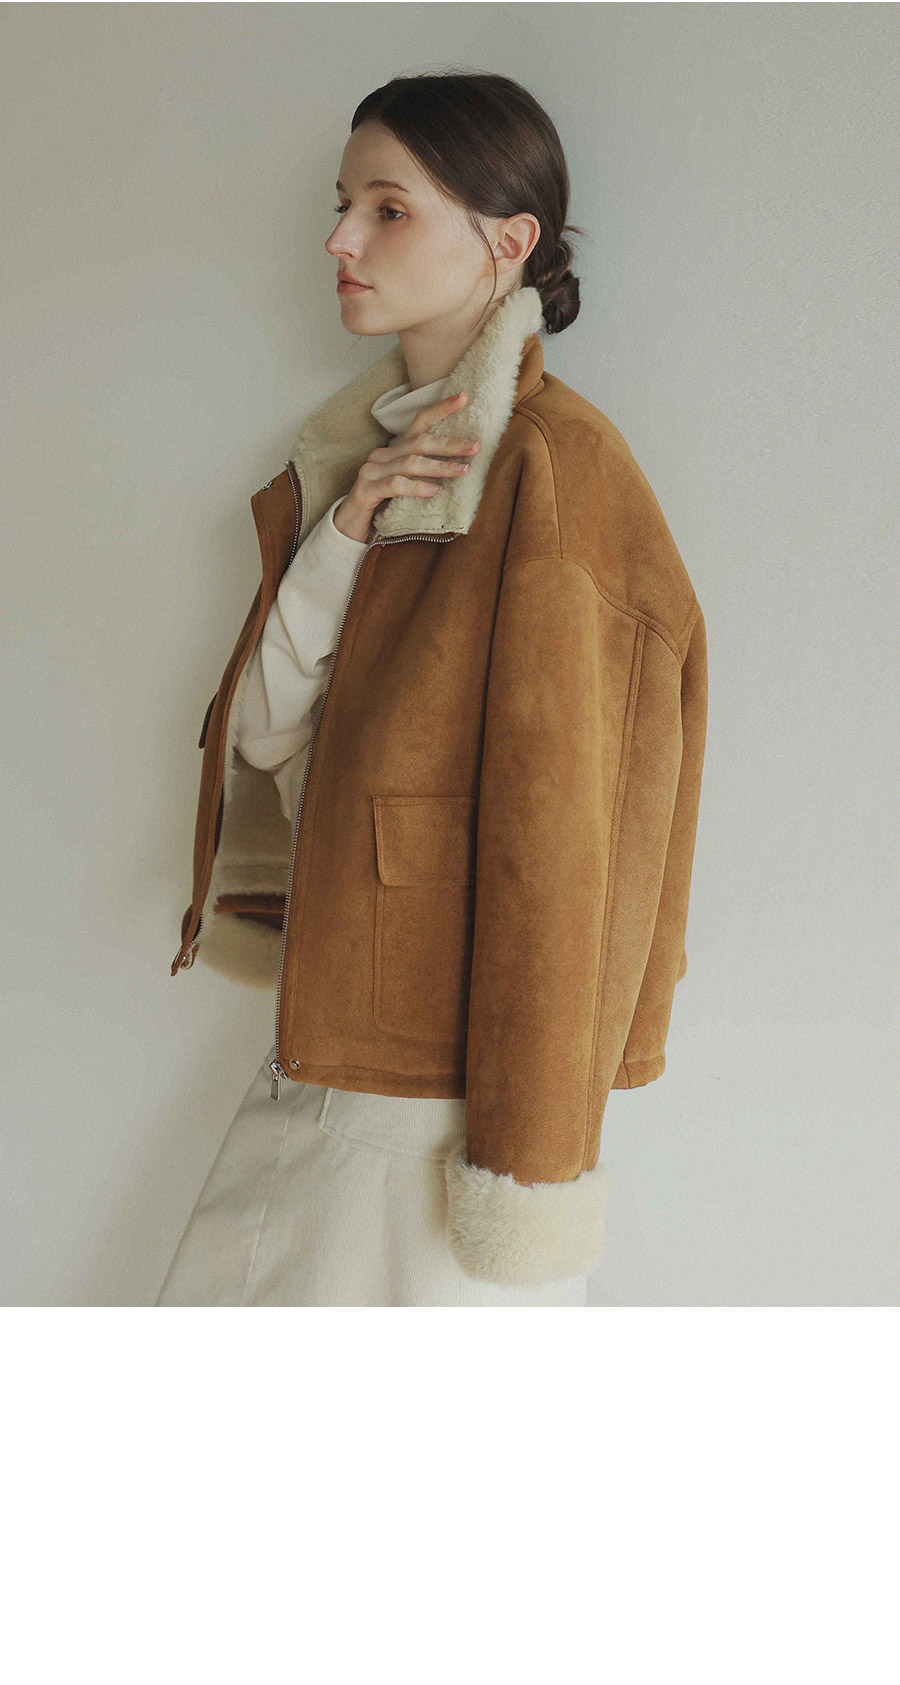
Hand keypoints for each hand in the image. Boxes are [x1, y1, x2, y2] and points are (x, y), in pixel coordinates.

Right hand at [332, 391, 480, 541]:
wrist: (351, 527)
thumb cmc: (384, 506)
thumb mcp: (408, 486)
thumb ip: (425, 474)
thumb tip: (461, 467)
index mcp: (394, 450)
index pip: (419, 422)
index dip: (441, 409)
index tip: (464, 398)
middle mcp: (382, 454)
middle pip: (419, 441)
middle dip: (449, 444)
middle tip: (475, 447)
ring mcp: (372, 470)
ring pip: (410, 462)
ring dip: (439, 466)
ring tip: (462, 471)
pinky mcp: (366, 490)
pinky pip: (396, 484)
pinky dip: (418, 487)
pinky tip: (434, 491)